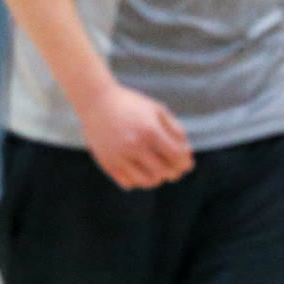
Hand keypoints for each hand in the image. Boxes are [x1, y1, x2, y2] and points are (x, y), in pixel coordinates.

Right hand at [78, 84, 193, 189]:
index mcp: (150, 131)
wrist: (96, 101)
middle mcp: (134, 145)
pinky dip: (138, 181)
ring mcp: (119, 156)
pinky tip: (141, 172)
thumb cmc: (131, 104)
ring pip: (146, 181)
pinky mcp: (107, 162)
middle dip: (174, 173)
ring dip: (157, 179)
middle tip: (175, 171)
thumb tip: (186, 152)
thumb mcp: (157, 110)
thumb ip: (175, 129)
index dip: (185, 162)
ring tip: (158, 172)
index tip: (187, 164)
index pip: (176, 156)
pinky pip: (128, 182)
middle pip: (163, 172)